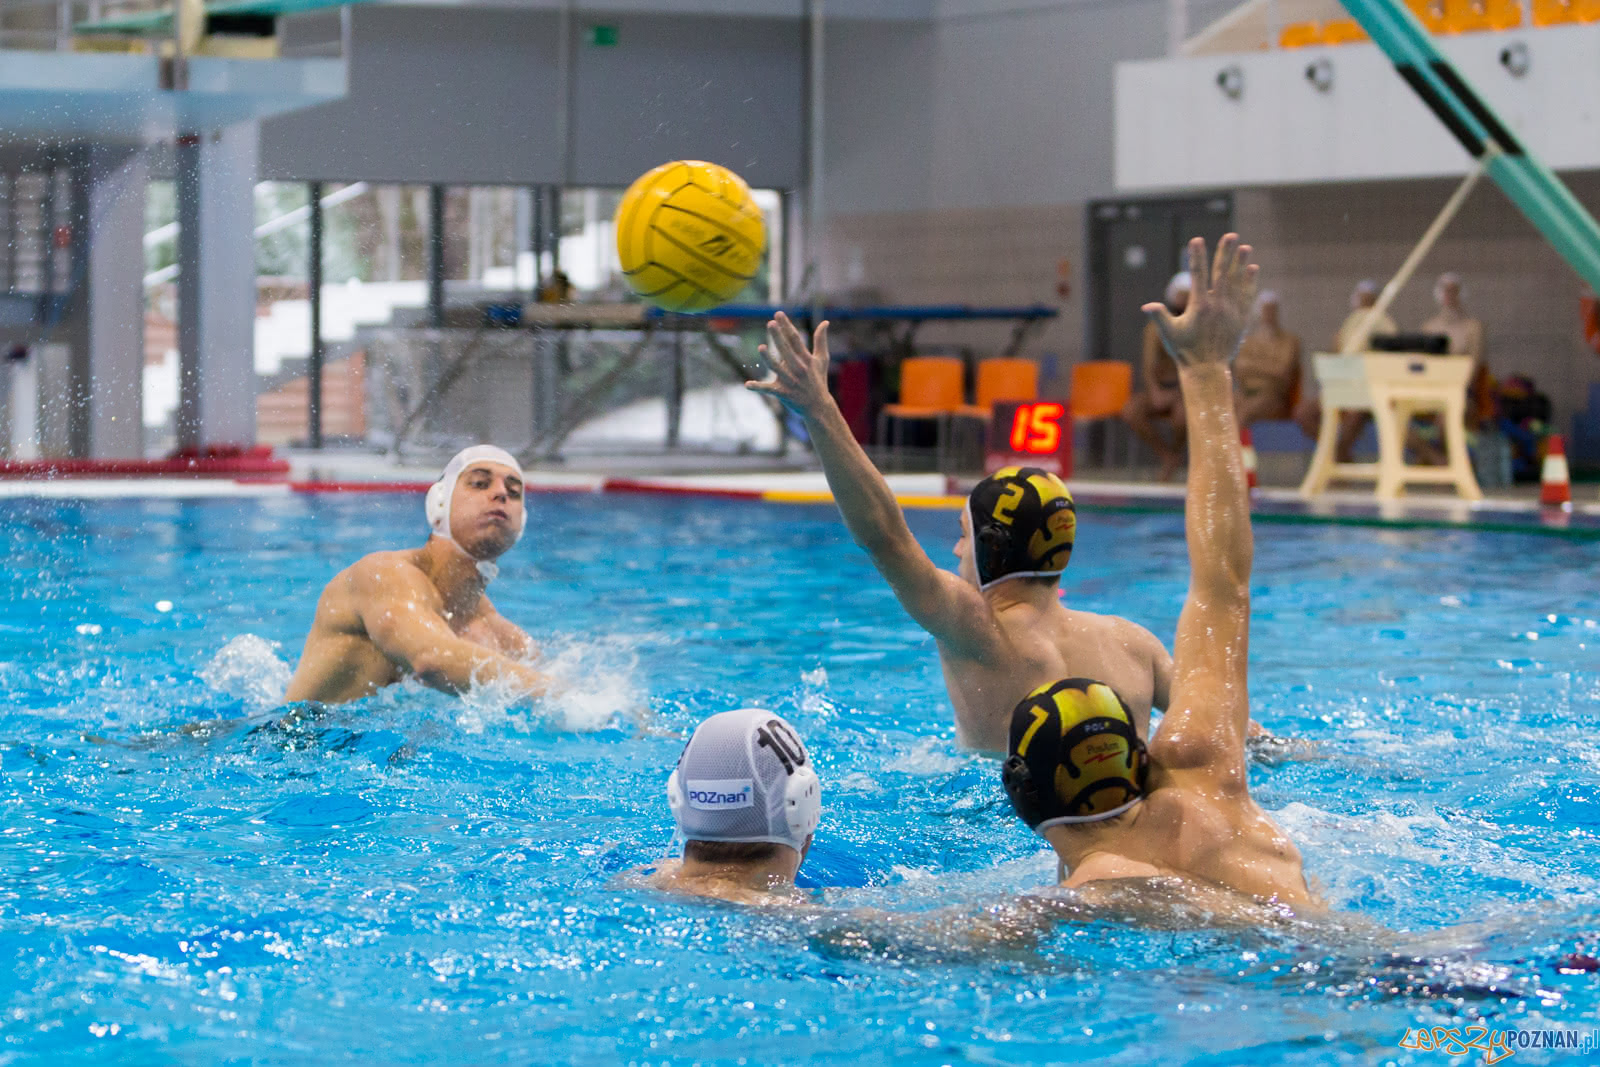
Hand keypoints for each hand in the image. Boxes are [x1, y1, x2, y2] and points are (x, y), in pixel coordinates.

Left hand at [747, 312, 832, 416]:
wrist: (818, 406)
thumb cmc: (818, 381)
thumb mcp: (821, 360)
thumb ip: (821, 341)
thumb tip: (825, 322)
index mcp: (806, 359)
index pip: (794, 339)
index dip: (786, 326)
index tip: (778, 314)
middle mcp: (798, 369)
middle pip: (786, 350)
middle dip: (778, 337)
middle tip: (770, 323)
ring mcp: (790, 381)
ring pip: (776, 368)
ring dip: (768, 358)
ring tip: (761, 347)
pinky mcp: (783, 393)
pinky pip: (768, 389)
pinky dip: (758, 388)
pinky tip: (747, 385)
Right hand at [1144, 234, 1257, 367]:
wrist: (1208, 370)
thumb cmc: (1185, 351)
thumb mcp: (1169, 334)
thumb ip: (1160, 317)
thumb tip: (1147, 306)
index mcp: (1199, 306)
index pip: (1198, 275)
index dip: (1197, 256)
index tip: (1197, 240)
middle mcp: (1218, 306)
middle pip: (1222, 273)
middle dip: (1225, 253)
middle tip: (1231, 235)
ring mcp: (1232, 312)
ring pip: (1237, 282)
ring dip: (1241, 264)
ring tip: (1245, 247)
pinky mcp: (1241, 319)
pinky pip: (1247, 296)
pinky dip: (1250, 282)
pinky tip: (1252, 269)